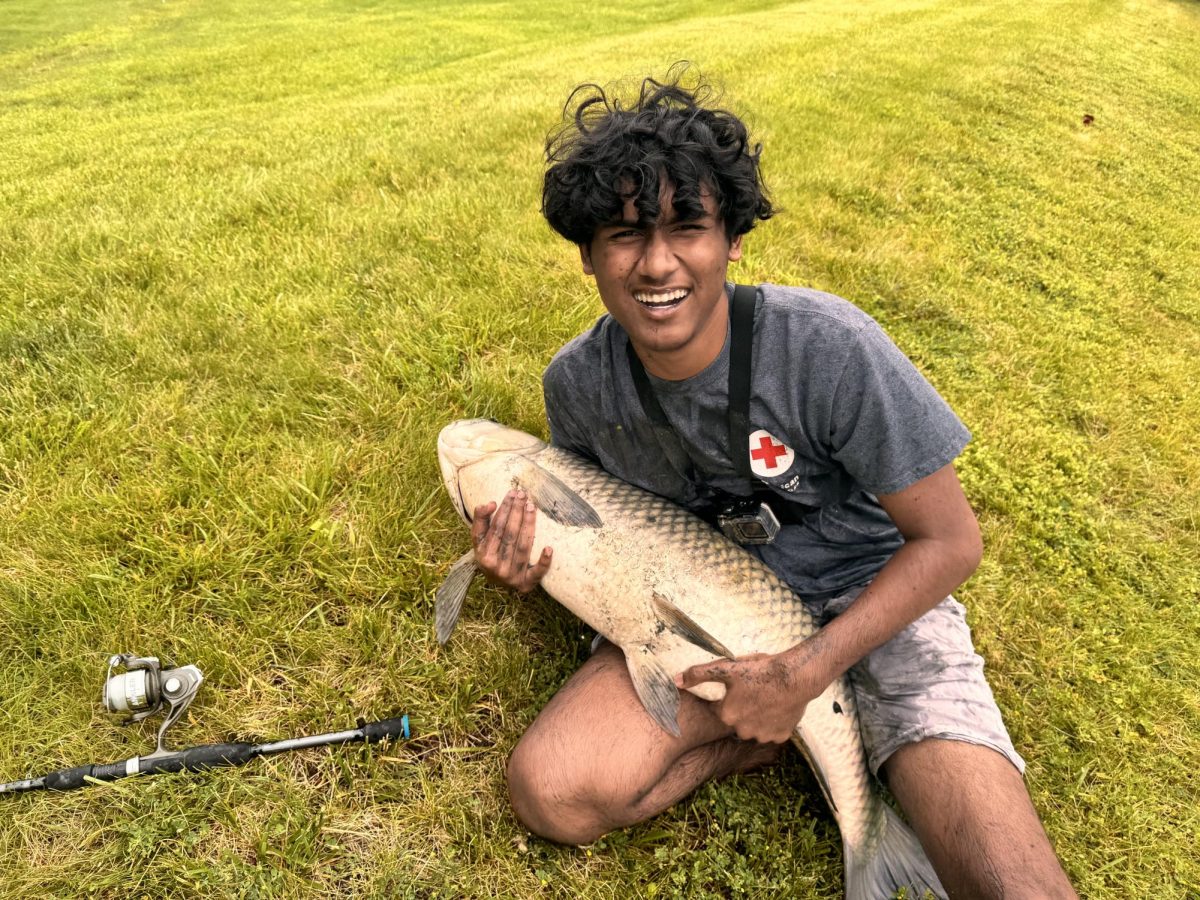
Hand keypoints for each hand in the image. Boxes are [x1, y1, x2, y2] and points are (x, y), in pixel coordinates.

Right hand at [471, 490, 552, 592]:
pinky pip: (537, 573)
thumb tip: (490, 503)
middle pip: (509, 535)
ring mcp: (512, 576)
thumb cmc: (489, 554)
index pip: (496, 528)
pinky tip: (549, 548)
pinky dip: (543, 561)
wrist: (495, 583)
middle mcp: (496, 567)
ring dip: (528, 525)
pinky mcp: (526, 584)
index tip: (512, 494)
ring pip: (523, 547)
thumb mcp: (479, 540)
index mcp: (483, 555)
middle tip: (523, 495)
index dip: (504, 509)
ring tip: (531, 507)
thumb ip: (481, 520)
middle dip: (516, 512)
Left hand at [675, 651, 818, 743]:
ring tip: (767, 697)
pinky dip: (774, 721)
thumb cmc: (760, 670)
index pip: (721, 708)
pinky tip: (778, 706)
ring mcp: (762, 735)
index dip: (729, 696)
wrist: (795, 676)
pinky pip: (773, 730)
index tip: (740, 686)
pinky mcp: (780, 736)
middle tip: (754, 690)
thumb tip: (676, 680)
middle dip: (743, 707)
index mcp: (727, 715)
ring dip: (758, 716)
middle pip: (737, 719)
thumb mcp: (727, 668)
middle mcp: (742, 731)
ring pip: (755, 726)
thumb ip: (698, 674)